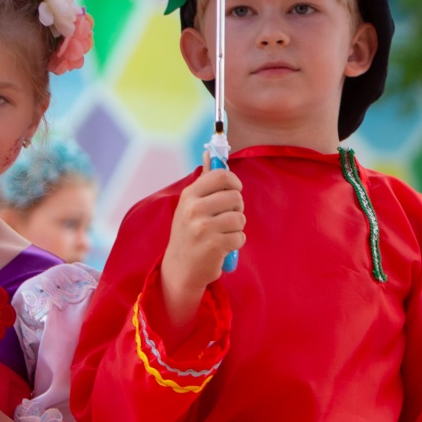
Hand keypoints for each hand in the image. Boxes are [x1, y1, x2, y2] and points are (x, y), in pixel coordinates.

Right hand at [159, 167, 243, 333]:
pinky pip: (240, 236)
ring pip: (240, 217)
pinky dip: (236, 243)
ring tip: (222, 234)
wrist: (180, 269)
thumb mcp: (190, 205)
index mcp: (190, 195)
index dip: (234, 182)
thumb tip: (209, 152)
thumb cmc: (190, 233)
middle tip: (226, 218)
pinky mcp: (215, 245)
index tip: (233, 190)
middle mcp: (194, 209)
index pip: (221, 175)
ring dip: (236, 227)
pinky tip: (223, 247)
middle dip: (237, 208)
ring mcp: (203, 228)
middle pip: (235, 196)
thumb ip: (204, 180)